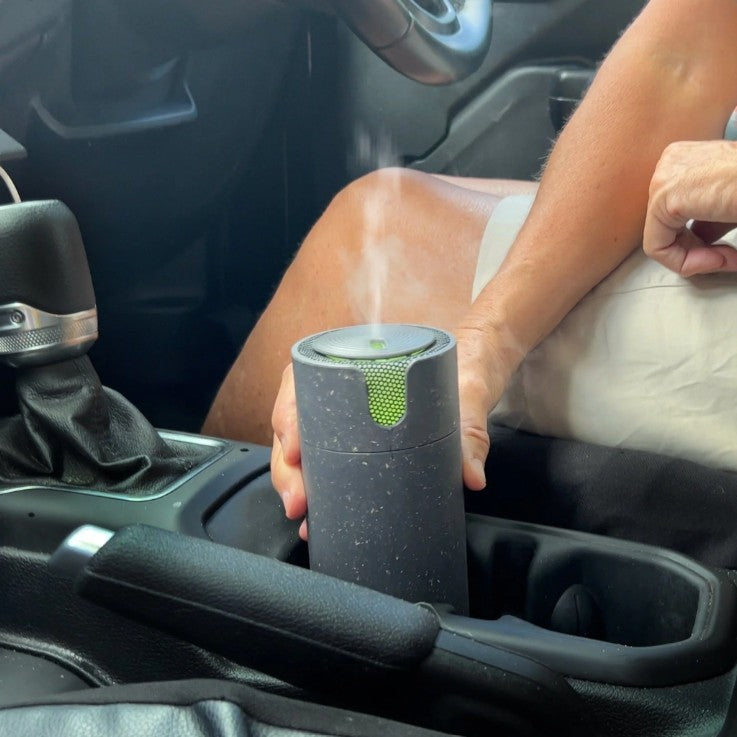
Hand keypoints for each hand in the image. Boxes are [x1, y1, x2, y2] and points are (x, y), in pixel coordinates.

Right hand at [270, 324, 516, 529]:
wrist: (479, 365)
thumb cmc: (464, 366)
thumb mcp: (468, 392)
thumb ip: (470, 429)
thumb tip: (470, 475)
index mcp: (355, 358)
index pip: (301, 382)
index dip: (288, 418)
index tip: (295, 453)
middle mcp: (342, 385)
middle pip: (296, 423)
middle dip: (288, 467)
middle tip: (298, 501)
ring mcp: (347, 414)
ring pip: (303, 445)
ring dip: (295, 482)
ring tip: (303, 516)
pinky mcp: (360, 437)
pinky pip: (325, 458)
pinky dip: (316, 486)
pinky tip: (315, 514)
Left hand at [643, 140, 736, 275]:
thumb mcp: (729, 204)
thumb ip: (709, 219)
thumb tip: (699, 237)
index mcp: (687, 157)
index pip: (676, 212)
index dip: (701, 240)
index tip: (729, 252)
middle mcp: (670, 161)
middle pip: (667, 225)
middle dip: (698, 250)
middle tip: (728, 259)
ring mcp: (663, 177)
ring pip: (661, 239)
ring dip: (697, 258)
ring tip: (727, 260)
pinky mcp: (664, 198)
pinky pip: (658, 248)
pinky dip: (685, 262)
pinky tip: (718, 260)